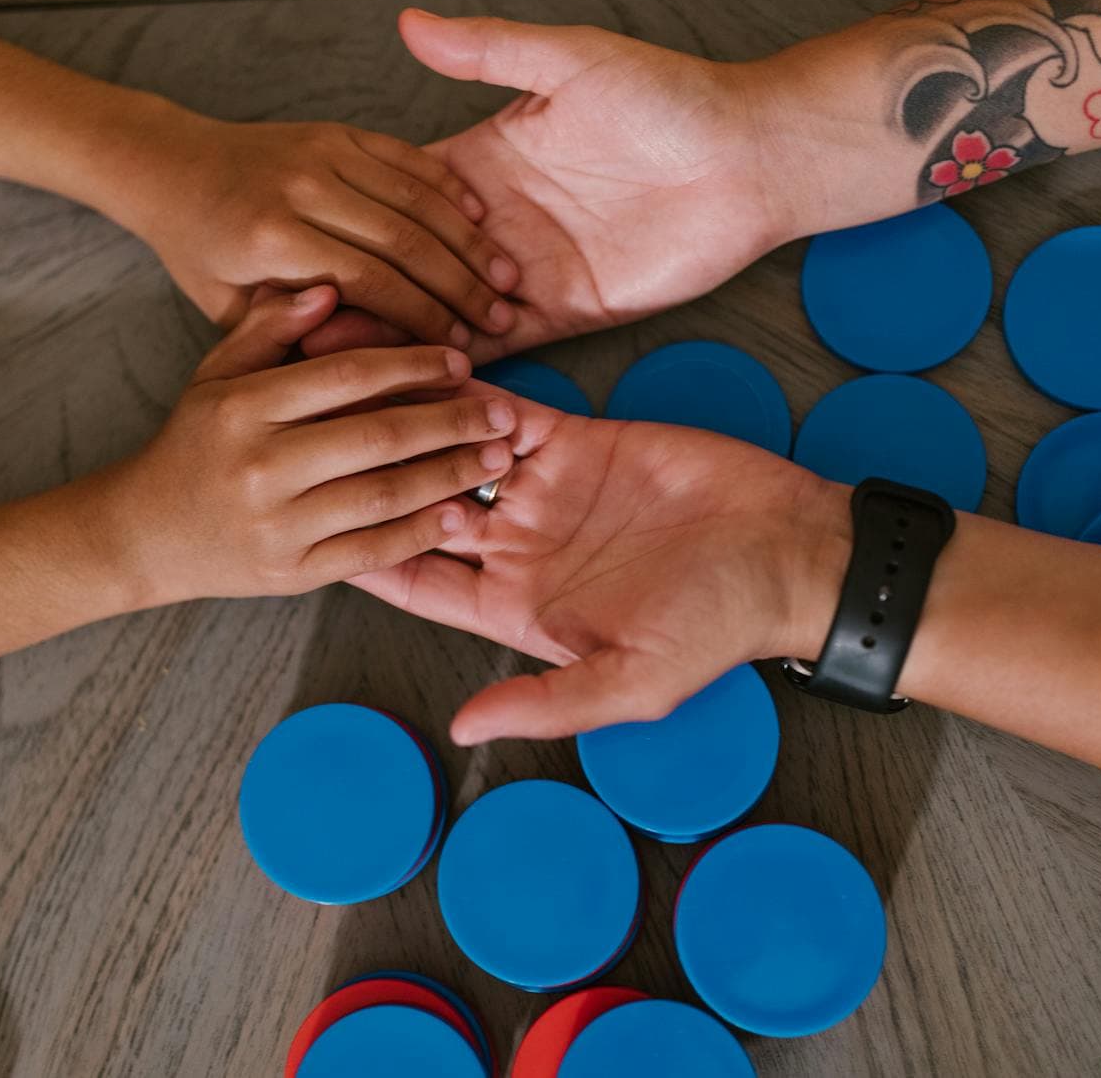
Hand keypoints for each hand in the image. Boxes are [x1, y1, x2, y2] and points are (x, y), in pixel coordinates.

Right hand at [90, 287, 517, 606]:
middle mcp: (260, 465)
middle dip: (448, 422)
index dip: (408, 365)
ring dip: (447, 477)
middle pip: (374, 437)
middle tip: (503, 412)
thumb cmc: (193, 443)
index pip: (342, 377)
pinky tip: (459, 515)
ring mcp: (277, 524)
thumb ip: (270, 328)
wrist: (145, 533)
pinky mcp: (292, 571)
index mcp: (243, 407)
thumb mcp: (217, 374)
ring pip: (381, 495)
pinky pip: (370, 552)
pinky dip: (419, 534)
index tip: (460, 362)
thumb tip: (330, 290)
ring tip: (496, 459)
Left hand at [100, 98, 519, 346]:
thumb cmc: (201, 251)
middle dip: (461, 284)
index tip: (460, 348)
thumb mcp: (229, 308)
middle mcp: (303, 188)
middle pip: (405, 240)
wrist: (172, 167)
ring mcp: (324, 152)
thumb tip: (372, 356)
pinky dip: (448, 188)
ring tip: (506, 276)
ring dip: (468, 239)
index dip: (423, 318)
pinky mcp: (337, 131)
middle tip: (501, 317)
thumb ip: (293, 331)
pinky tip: (481, 219)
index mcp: (274, 239)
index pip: (371, 281)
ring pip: (416, 197)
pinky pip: (407, 157)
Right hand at [302, 10, 800, 360]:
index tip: (293, 240)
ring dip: (399, 334)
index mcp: (485, 161)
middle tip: (293, 321)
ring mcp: (527, 273)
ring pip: (445, 312)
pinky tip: (411, 382)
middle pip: (410, 263)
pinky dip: (461, 364)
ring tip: (333, 361)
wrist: (747, 155)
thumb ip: (490, 49)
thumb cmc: (667, 95)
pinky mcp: (567, 312)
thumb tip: (409, 22)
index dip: (350, 216)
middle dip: (359, 289)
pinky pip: (503, 347)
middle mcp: (496, 223)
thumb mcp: (570, 60)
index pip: (401, 195)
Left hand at [351, 387, 849, 742]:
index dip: (363, 550)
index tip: (312, 521)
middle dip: (371, 476)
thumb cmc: (717, 628)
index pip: (415, 579)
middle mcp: (516, 547)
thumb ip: (546, 702)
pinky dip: (469, 393)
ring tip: (358, 391)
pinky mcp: (577, 441)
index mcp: (512, 607)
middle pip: (418, 506)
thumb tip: (464, 731)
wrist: (788, 552)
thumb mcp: (631, 681)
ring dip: (412, 427)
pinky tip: (434, 371)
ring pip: (450, 450)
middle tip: (316, 435)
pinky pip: (506, 411)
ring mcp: (543, 491)